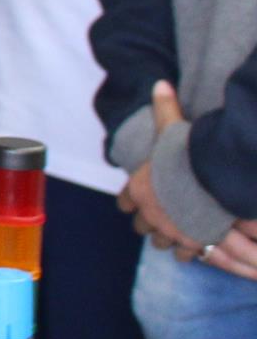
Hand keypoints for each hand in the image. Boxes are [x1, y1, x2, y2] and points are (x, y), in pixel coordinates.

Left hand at [120, 84, 256, 278]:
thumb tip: (160, 83)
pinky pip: (185, 254)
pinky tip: (198, 246)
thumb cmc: (188, 156)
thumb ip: (165, 109)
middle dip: (149, 221)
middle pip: (140, 225)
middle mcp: (150, 213)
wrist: (213, 182)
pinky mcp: (192, 243)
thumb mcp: (173, 129)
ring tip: (178, 232)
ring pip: (160, 241)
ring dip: (168, 237)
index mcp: (141, 189)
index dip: (131, 200)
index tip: (137, 198)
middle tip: (160, 216)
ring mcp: (170, 230)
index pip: (125, 201)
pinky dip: (191, 251)